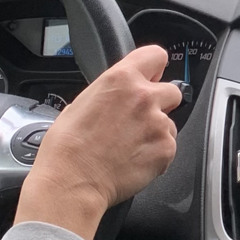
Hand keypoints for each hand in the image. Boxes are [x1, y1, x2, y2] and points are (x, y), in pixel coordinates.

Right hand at [15, 45, 180, 239]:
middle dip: (160, 103)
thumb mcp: (80, 103)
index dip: (155, 68)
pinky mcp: (166, 148)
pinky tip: (134, 160)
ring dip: (156, 131)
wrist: (71, 183)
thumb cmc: (66, 149)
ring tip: (130, 146)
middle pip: (172, 90)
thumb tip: (117, 96)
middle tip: (139, 120)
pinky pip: (169, 146)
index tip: (152, 77)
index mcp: (121, 79)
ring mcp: (158, 123)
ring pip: (170, 122)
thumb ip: (109, 93)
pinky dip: (157, 154)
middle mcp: (144, 97)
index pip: (156, 55)